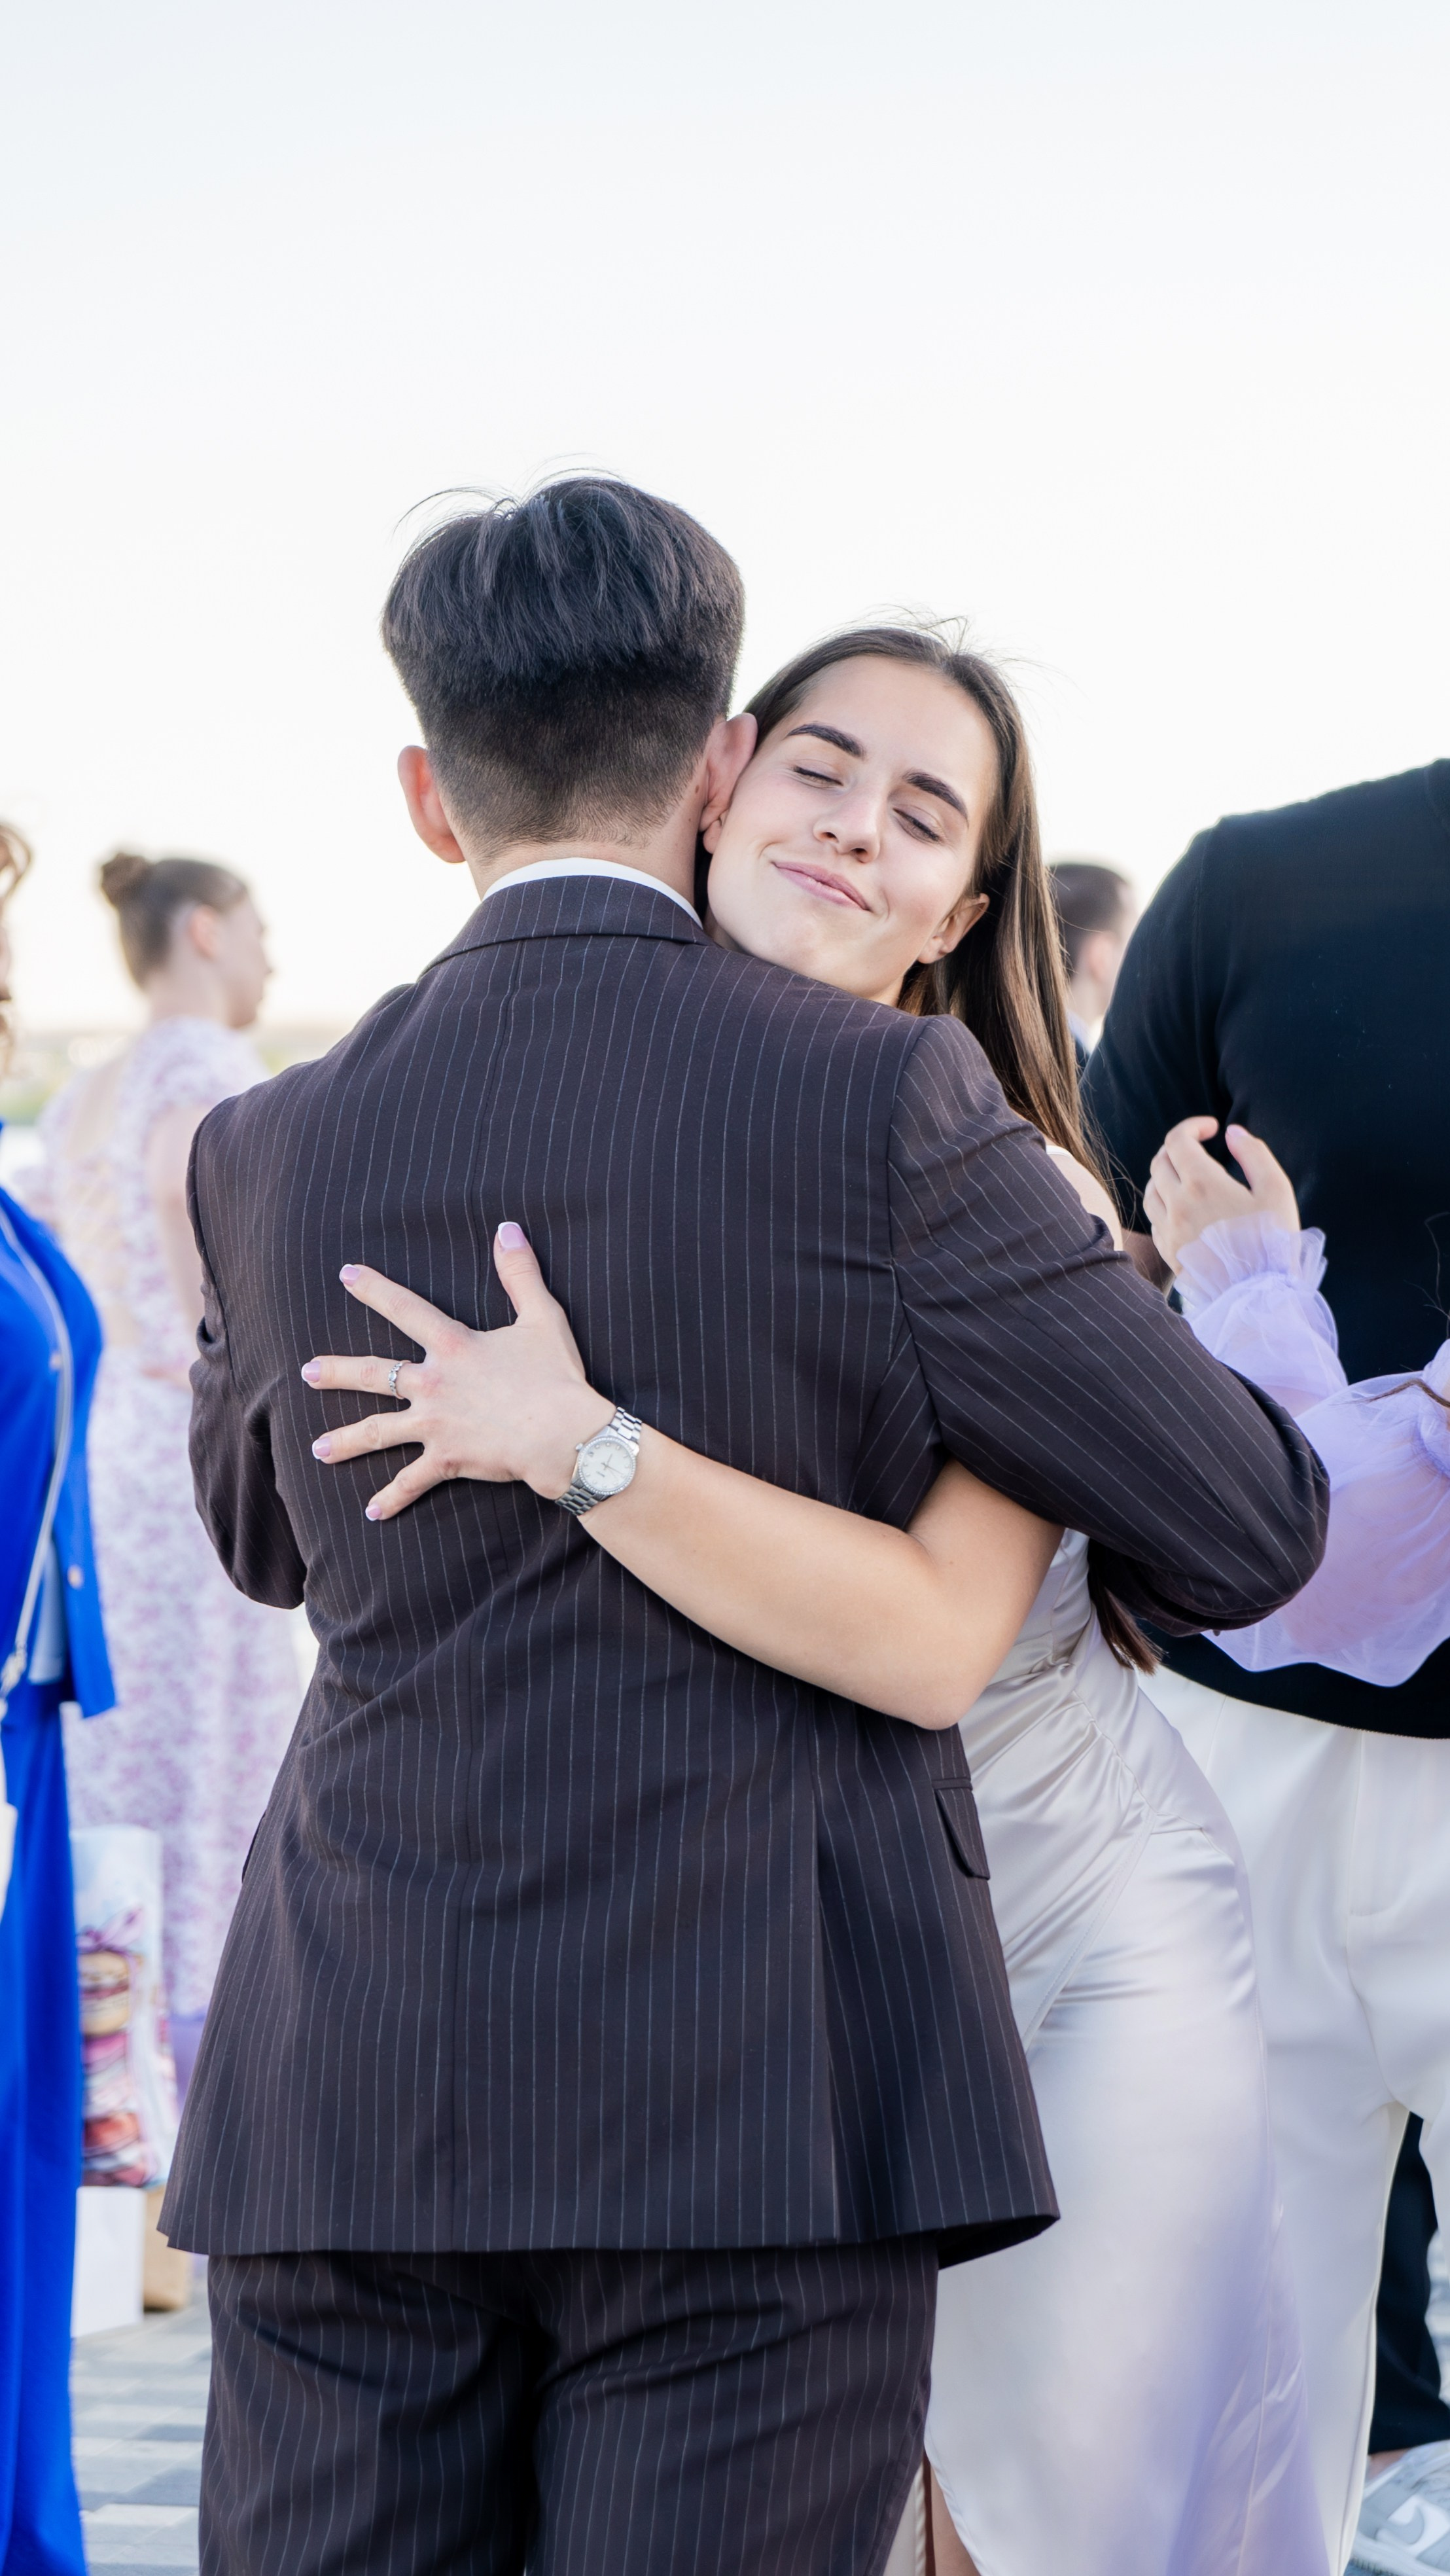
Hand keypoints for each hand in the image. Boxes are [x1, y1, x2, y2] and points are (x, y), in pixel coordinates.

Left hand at [302, 1224, 614, 1520]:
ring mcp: (434, 1424)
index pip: (404, 1309)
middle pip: (373, 1374)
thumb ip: (520, 1273)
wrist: (561, 1433)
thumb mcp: (541, 1317)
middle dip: (337, 1373)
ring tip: (319, 1449)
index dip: (374, 1289)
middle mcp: (433, 1383)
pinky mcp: (445, 1459)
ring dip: (346, 1440)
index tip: (346, 1276)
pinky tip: (372, 1510)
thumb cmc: (554, 1375)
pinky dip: (392, 1497)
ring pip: (378, 1431)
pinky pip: (411, 1481)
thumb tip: (507, 1229)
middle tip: (308, 1373)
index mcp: (453, 1345)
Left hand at [1143, 1118, 1299, 1271]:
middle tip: (1201, 1149)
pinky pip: (1154, 1219)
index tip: (1212, 1128)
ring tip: (1191, 1177)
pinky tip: (1186, 1208)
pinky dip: (1164, 1204)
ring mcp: (1168, 1230)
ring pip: (1151, 1190)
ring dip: (1167, 1176)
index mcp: (1202, 1184)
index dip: (1192, 1126)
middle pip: (1159, 1162)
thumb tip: (1232, 1132)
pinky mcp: (1167, 1251)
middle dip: (1179, 1148)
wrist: (1258, 1294)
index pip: (1177, 1140)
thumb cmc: (1273, 1241)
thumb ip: (1254, 1154)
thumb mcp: (1276, 1190)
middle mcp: (1177, 1205)